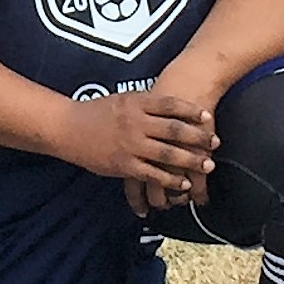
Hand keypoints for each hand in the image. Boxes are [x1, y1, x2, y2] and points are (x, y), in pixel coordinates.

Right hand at [67, 90, 217, 196]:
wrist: (68, 127)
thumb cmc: (96, 112)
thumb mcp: (122, 99)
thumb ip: (144, 103)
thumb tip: (170, 105)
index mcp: (136, 103)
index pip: (170, 105)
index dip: (191, 111)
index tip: (207, 117)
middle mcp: (136, 122)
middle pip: (175, 130)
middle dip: (198, 138)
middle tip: (215, 143)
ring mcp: (131, 144)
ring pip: (167, 154)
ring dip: (190, 161)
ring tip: (207, 166)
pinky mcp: (124, 165)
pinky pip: (152, 174)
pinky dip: (170, 180)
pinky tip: (183, 184)